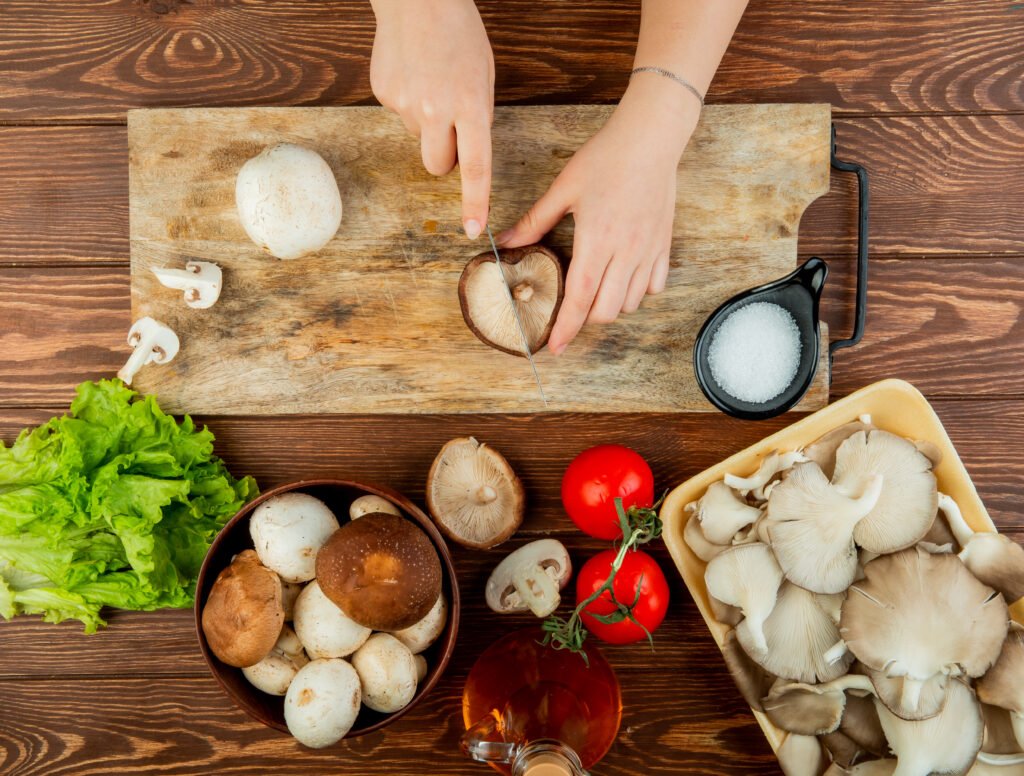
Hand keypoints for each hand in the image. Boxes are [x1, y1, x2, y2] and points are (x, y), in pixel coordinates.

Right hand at [370, 0, 494, 238]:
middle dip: (445, 157)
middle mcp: (436, 111)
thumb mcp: (483, 76)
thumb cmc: (459, 34)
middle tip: (451, 125)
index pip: (475, 167)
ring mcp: (405, 104)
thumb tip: (463, 154)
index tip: (471, 229)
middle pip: (438, 165)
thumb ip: (477, 118)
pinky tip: (413, 74)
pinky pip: (400, 115)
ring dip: (427, 124)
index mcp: (470, 106)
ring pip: (419, 139)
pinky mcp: (384, 95)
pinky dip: (408, 102)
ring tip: (431, 84)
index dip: (474, 202)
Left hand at [498, 77, 699, 354]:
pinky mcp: (663, 245)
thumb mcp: (564, 189)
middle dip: (585, 319)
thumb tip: (506, 242)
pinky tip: (623, 278)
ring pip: (630, 303)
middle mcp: (625, 252)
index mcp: (596, 241)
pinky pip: (654, 286)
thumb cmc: (605, 159)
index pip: (579, 298)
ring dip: (610, 306)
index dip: (566, 328)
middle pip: (606, 310)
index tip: (555, 347)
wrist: (650, 138)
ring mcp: (648, 251)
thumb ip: (535, 221)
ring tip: (594, 293)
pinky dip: (637, 292)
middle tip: (570, 311)